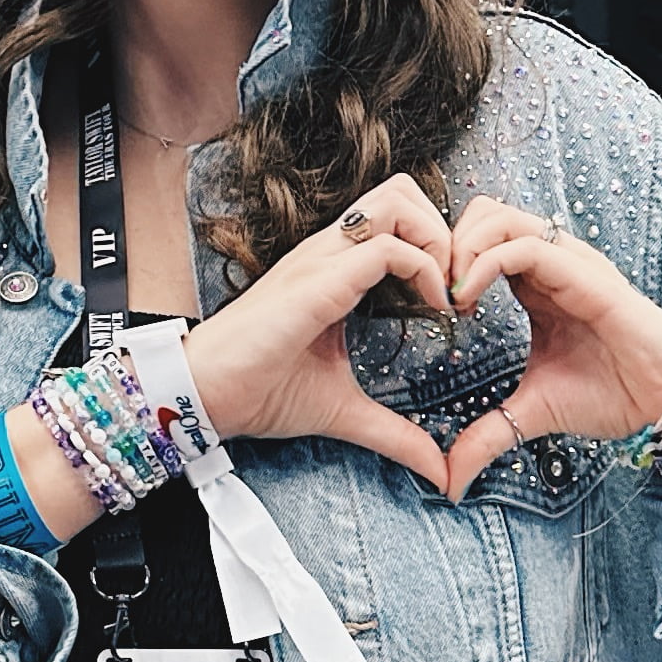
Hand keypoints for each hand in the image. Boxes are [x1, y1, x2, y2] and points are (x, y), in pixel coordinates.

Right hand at [179, 173, 456, 491]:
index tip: (454, 303)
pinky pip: (384, 248)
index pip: (395, 219)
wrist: (205, 394)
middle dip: (442, 227)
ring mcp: (322, 260)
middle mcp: (329, 252)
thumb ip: (394, 434)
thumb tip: (437, 470)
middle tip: (456, 283)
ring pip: (396, 200)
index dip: (437, 247)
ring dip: (436, 238)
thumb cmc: (259, 392)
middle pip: (400, 191)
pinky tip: (434, 307)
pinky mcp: (318, 281)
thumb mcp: (344, 412)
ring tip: (446, 291)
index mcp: (334, 270)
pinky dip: (424, 267)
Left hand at [439, 197, 661, 501]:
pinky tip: (467, 299)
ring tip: (450, 295)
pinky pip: (525, 247)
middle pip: (483, 212)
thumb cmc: (611, 393)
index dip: (446, 261)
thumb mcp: (532, 413)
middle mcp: (551, 261)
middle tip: (433, 293)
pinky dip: (484, 263)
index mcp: (537, 282)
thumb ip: (488, 436)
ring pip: (499, 216)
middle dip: (446, 243)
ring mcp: (568, 261)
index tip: (431, 306)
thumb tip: (450, 480)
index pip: (481, 238)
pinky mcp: (584, 273)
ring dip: (461, 247)